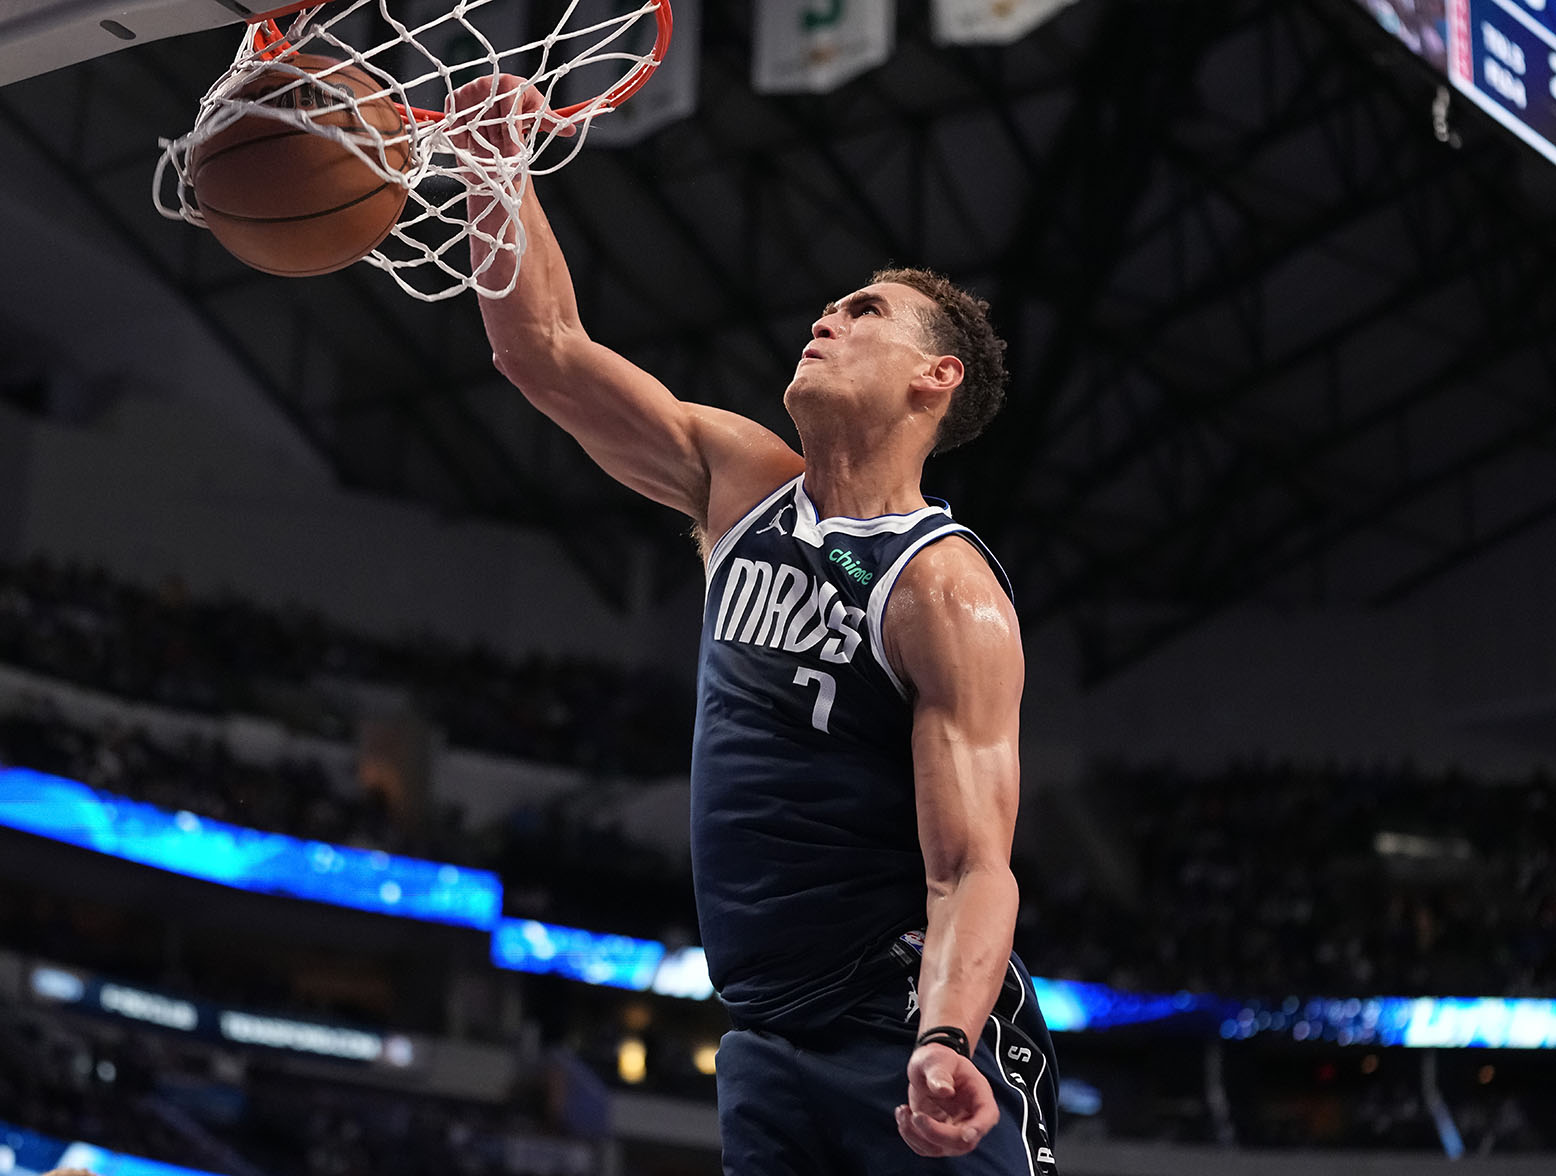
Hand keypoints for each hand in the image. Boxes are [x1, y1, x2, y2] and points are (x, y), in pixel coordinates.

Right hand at [445, 73, 572, 160]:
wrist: (500, 104)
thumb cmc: (522, 109)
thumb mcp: (537, 115)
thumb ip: (552, 122)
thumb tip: (572, 129)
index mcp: (510, 84)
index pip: (510, 116)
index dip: (512, 140)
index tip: (515, 159)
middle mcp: (487, 83)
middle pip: (491, 122)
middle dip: (497, 145)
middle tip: (504, 162)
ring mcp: (469, 89)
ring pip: (473, 126)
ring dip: (482, 143)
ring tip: (492, 151)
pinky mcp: (454, 99)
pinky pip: (457, 126)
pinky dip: (465, 140)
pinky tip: (476, 146)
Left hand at [894, 1042, 998, 1157]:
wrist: (928, 1067)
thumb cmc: (938, 1060)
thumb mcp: (938, 1058)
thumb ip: (940, 1072)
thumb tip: (944, 1090)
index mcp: (980, 1097)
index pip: (987, 1117)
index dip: (978, 1128)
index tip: (965, 1134)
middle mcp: (970, 1119)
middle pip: (962, 1142)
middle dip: (936, 1134)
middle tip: (915, 1116)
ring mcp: (954, 1131)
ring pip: (941, 1149)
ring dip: (917, 1136)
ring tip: (903, 1111)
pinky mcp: (936, 1136)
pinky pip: (925, 1148)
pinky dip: (909, 1135)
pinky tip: (902, 1113)